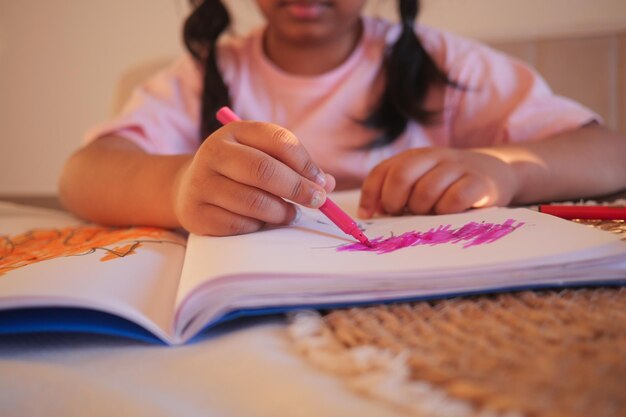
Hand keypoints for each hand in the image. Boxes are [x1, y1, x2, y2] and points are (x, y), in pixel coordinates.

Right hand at [173, 121, 334, 235]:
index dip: (305, 162)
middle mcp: (213, 153)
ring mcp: (201, 183)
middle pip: (264, 170)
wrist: (188, 187)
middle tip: (317, 201)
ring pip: (254, 202)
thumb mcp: (262, 156)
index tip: (321, 182)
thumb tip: (327, 185)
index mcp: (234, 131)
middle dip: (297, 188)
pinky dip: (259, 226)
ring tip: (291, 214)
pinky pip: (240, 224)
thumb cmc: (238, 171)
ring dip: (281, 212)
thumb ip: (294, 166)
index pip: (277, 140)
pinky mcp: (196, 214)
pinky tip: (262, 221)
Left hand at [358, 147, 518, 217]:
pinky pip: (454, 199)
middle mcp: (434, 156)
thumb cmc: (450, 184)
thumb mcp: (423, 181)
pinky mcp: (479, 182)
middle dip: (394, 201)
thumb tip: (370, 213)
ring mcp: (457, 167)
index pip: (382, 171)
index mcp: (415, 156)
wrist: (498, 172)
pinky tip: (448, 213)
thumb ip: (398, 191)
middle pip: (401, 176)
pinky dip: (445, 211)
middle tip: (401, 214)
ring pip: (426, 190)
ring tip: (428, 213)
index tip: (367, 215)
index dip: (371, 195)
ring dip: (422, 209)